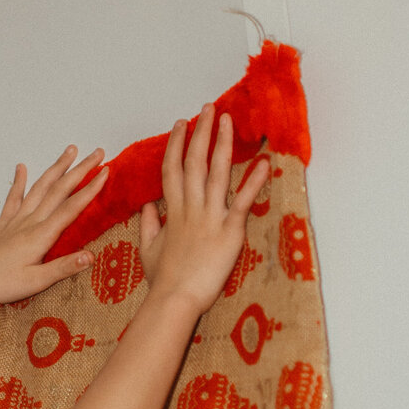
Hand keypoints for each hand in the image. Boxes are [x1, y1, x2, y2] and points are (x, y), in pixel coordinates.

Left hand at [0, 145, 109, 311]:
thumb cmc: (3, 285)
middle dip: (80, 170)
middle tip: (97, 153)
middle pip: (59, 190)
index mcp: (41, 235)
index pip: (72, 207)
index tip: (106, 172)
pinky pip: (13, 198)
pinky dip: (18, 182)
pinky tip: (21, 168)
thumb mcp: (38, 282)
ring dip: (56, 168)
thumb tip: (91, 256)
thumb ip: (64, 267)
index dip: (90, 189)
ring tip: (69, 151)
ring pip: (39, 188)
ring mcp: (16, 220)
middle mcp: (30, 222)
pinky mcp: (4, 224)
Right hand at [139, 106, 269, 314]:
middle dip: (201, 132)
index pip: (172, 169)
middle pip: (194, 161)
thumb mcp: (147, 250)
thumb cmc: (162, 281)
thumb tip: (146, 207)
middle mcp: (190, 208)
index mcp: (171, 212)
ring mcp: (210, 217)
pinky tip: (263, 162)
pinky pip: (243, 201)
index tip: (180, 124)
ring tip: (227, 119)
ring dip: (222, 143)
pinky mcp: (229, 231)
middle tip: (208, 108)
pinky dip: (254, 181)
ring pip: (216, 172)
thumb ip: (147, 225)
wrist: (174, 300)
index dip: (176, 144)